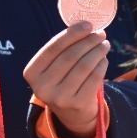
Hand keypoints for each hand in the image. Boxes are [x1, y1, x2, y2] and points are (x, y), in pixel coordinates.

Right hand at [22, 20, 108, 137]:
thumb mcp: (54, 66)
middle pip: (70, 56)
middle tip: (101, 34)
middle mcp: (42, 87)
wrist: (71, 113)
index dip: (72, 34)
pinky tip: (103, 60)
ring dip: (97, 51)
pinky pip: (94, 78)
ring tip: (104, 45)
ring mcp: (59, 98)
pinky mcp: (77, 104)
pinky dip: (101, 65)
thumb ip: (64, 47)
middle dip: (88, 41)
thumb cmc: (62, 79)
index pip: (53, 48)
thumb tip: (85, 25)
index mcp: (31, 72)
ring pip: (84, 66)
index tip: (88, 24)